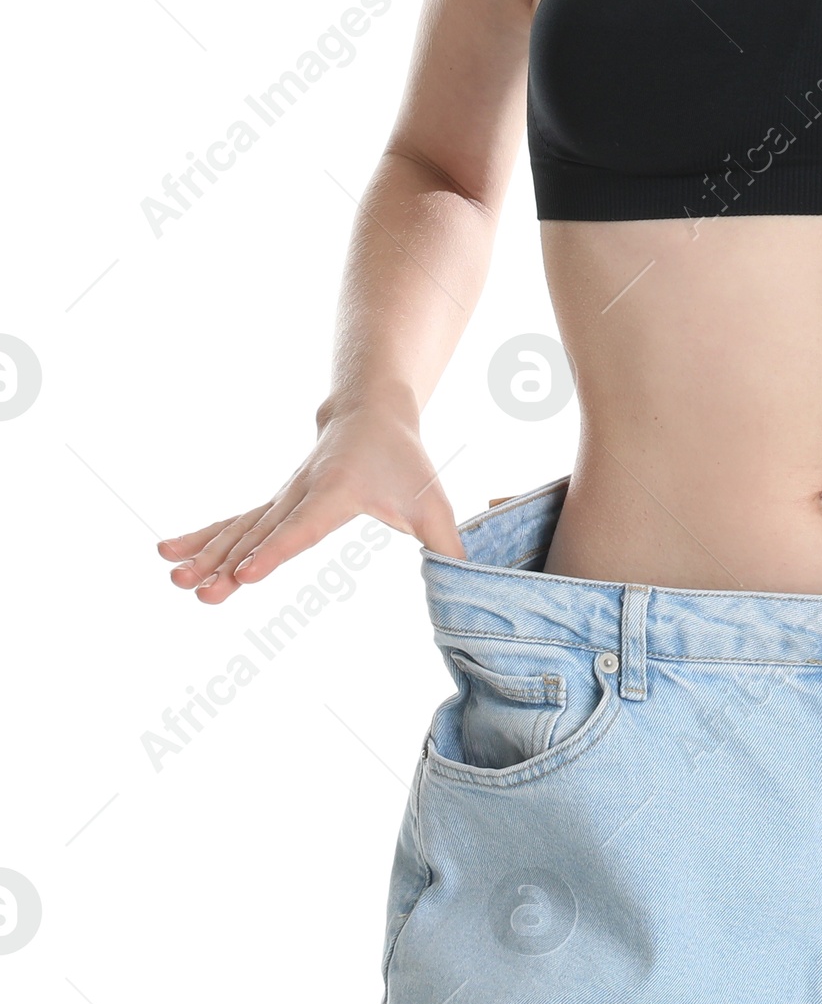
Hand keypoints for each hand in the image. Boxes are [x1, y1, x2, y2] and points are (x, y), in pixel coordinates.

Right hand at [155, 395, 465, 602]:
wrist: (371, 411)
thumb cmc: (404, 461)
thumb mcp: (432, 502)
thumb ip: (448, 545)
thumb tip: (470, 583)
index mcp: (336, 492)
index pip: (303, 527)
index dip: (276, 551)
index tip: (246, 574)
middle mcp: (301, 493)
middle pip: (261, 532)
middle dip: (228, 564)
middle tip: (200, 592)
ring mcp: (282, 497)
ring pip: (239, 528)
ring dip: (206, 554)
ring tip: (174, 579)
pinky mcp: (274, 503)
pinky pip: (233, 522)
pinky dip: (202, 537)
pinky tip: (169, 554)